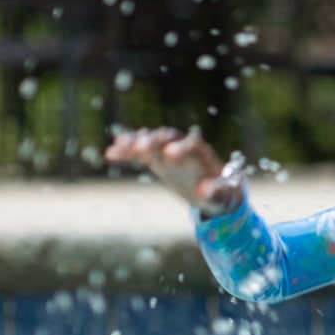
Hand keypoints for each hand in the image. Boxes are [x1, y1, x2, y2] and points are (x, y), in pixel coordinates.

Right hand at [104, 126, 243, 214]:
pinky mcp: (155, 157)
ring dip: (136, 142)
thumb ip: (216, 191)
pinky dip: (127, 151)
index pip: (193, 145)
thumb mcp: (222, 195)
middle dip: (155, 141)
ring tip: (118, 146)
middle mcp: (184, 147)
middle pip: (168, 139)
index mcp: (202, 154)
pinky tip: (111, 153)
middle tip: (141, 146)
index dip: (182, 147)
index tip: (171, 153)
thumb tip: (206, 189)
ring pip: (150, 141)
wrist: (214, 190)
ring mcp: (167, 150)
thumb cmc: (221, 193)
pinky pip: (139, 151)